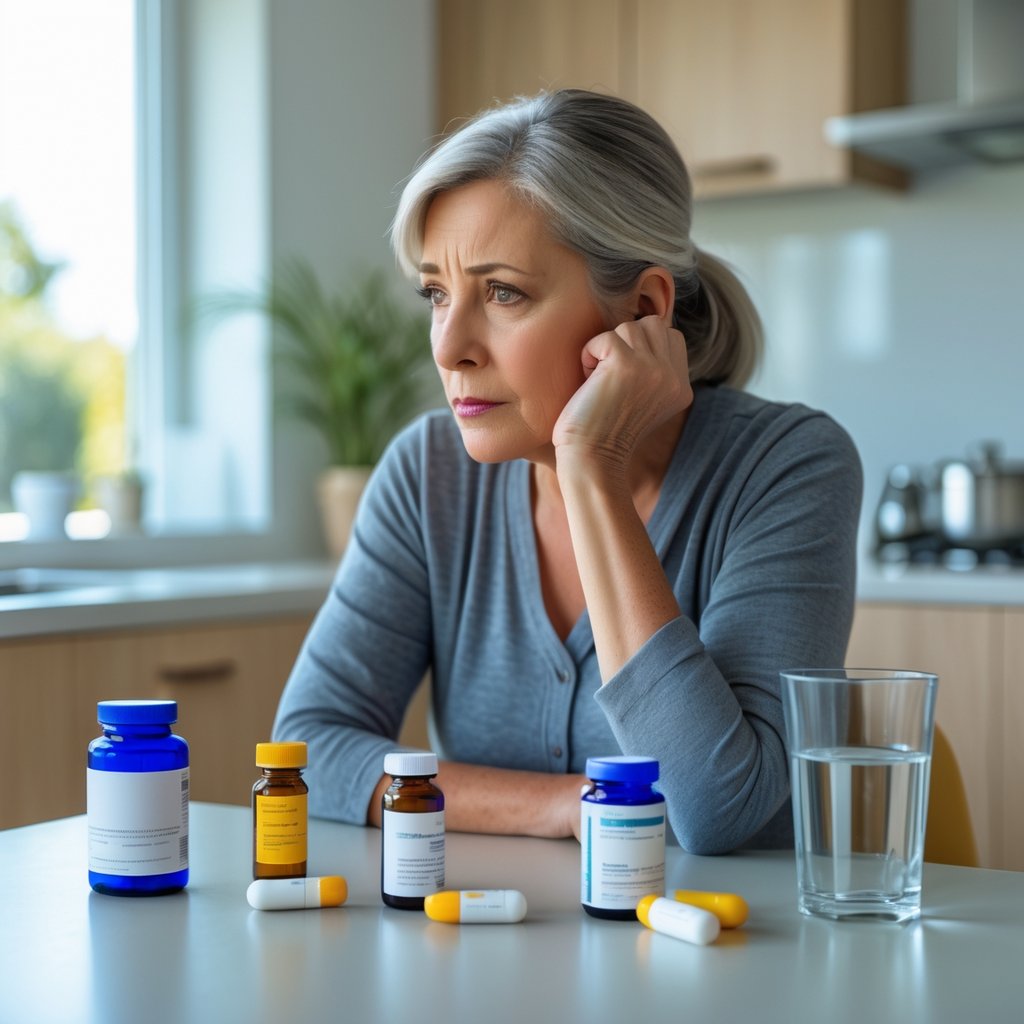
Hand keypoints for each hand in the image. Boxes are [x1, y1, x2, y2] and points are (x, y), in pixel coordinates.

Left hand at [552, 315, 692, 473]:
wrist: (591, 459)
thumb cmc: (605, 431)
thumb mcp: (645, 402)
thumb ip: (654, 372)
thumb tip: (643, 330)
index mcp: (682, 388)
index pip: (671, 336)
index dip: (642, 345)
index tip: (623, 375)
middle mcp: (673, 378)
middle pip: (652, 325)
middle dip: (625, 342)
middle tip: (609, 374)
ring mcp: (653, 370)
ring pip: (629, 327)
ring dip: (606, 347)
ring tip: (598, 378)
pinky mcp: (626, 365)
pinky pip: (605, 338)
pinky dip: (589, 354)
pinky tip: (588, 380)